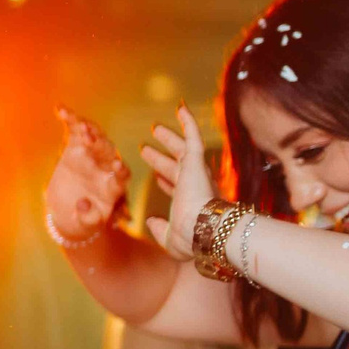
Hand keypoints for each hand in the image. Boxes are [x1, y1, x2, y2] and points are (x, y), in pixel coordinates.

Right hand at [46, 106, 130, 241]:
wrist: (69, 211)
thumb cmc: (83, 221)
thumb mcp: (86, 224)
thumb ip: (88, 217)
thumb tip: (82, 204)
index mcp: (115, 186)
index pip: (122, 176)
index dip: (120, 171)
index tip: (117, 167)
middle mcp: (107, 167)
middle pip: (107, 151)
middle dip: (99, 142)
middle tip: (89, 136)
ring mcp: (92, 155)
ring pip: (93, 136)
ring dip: (87, 128)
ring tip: (76, 121)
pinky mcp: (76, 148)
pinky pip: (74, 130)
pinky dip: (70, 119)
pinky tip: (60, 108)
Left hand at [140, 105, 213, 260]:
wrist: (203, 231)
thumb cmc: (190, 240)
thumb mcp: (169, 238)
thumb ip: (159, 229)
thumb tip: (151, 221)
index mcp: (189, 204)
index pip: (176, 188)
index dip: (166, 181)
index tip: (157, 176)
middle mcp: (195, 187)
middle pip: (175, 167)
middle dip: (160, 158)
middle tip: (145, 148)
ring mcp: (196, 173)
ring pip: (182, 150)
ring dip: (169, 138)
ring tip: (154, 128)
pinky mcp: (196, 163)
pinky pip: (193, 137)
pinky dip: (188, 123)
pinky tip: (181, 109)